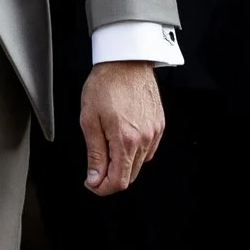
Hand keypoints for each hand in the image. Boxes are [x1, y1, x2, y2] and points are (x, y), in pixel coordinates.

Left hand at [78, 61, 163, 195]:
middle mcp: (144, 139)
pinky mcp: (159, 125)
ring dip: (123, 163)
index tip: (91, 183)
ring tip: (106, 146)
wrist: (125, 60)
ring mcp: (154, 132)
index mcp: (125, 140)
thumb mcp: (89, 120)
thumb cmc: (105, 84)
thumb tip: (95, 179)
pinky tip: (122, 139)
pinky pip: (148, 149)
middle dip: (111, 177)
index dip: (102, 188)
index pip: (119, 181)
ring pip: (139, 163)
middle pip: (130, 176)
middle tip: (94, 168)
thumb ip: (94, 154)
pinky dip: (134, 151)